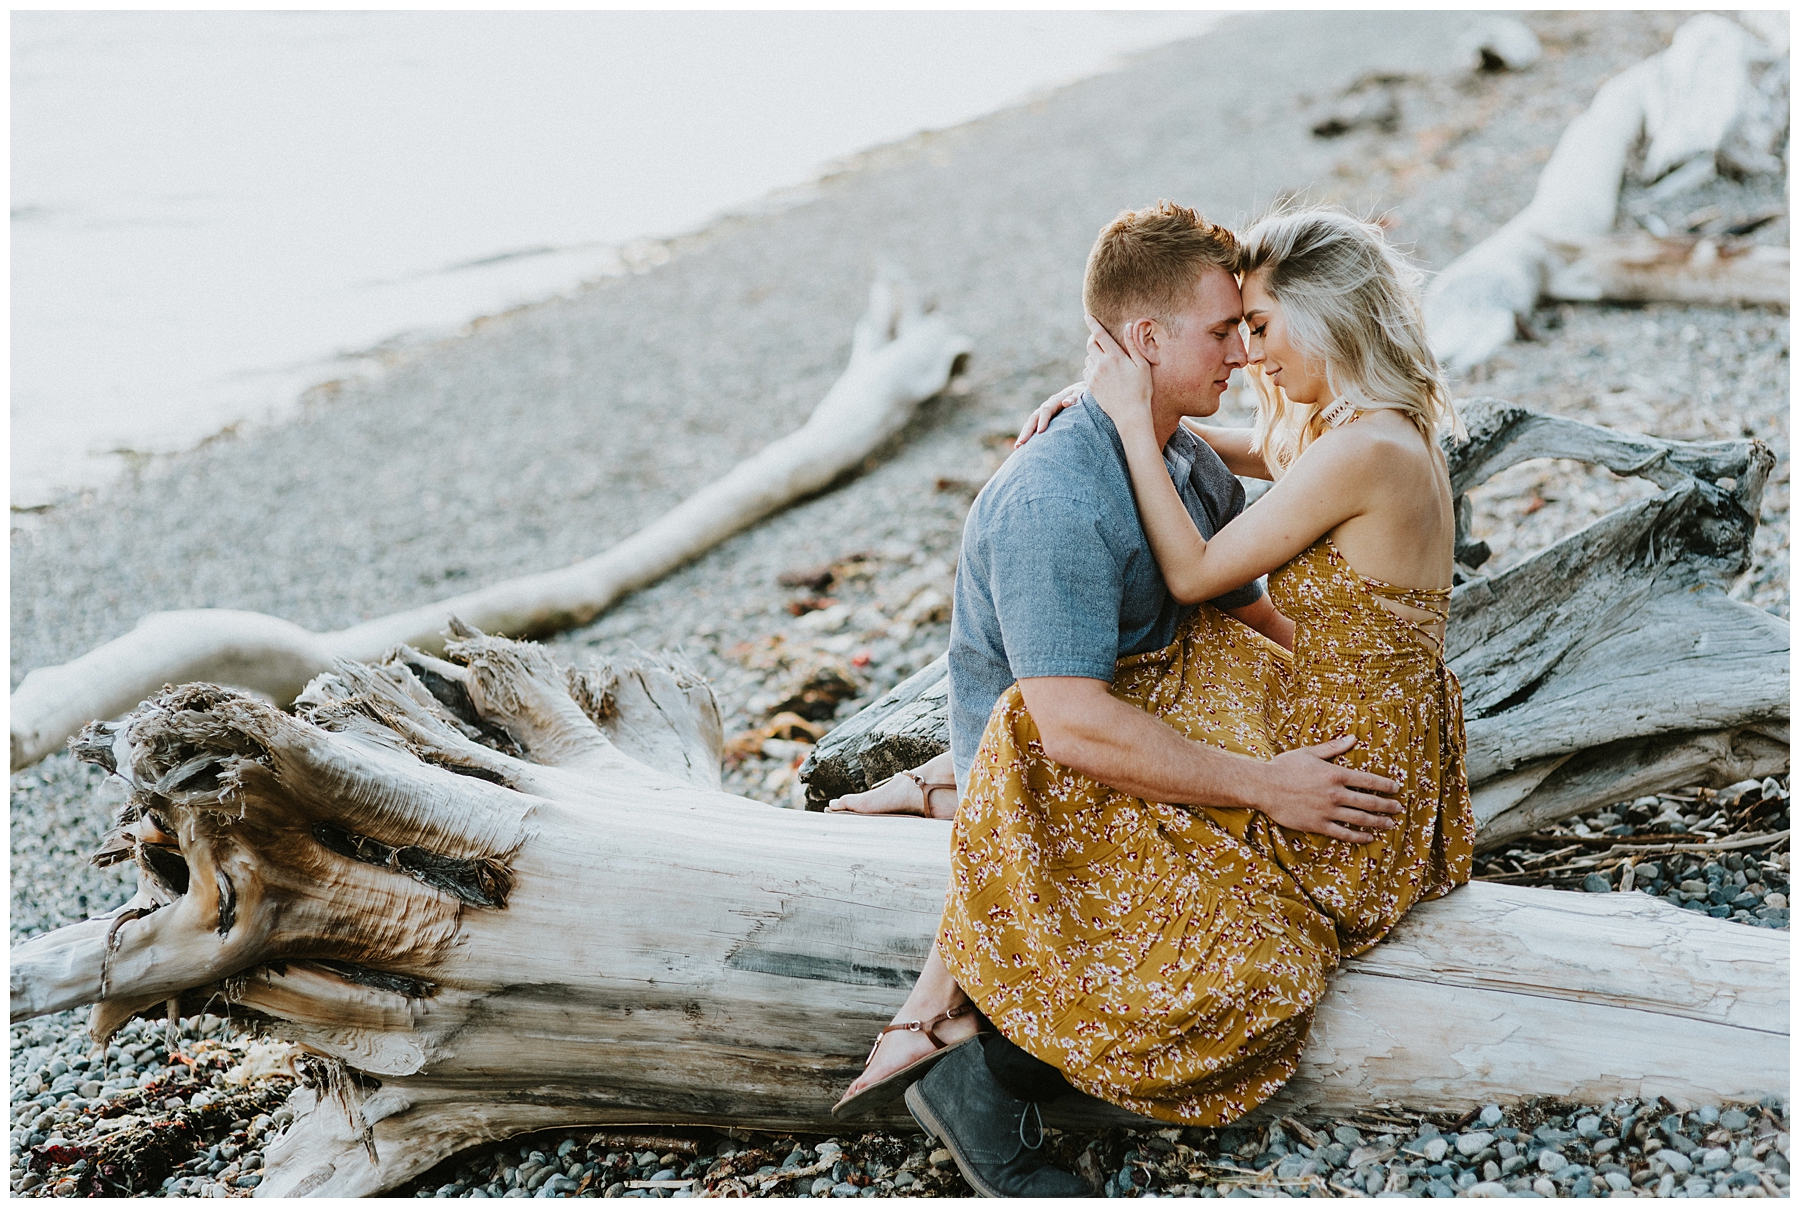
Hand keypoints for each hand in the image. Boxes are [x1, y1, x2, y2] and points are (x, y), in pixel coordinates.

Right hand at [1015, 380, 1086, 447]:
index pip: (1046, 410)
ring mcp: (1043, 414)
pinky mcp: (1043, 421)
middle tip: (1022, 443)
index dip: (1043, 420)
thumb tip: (1066, 403)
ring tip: (1017, 447)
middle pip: (1034, 418)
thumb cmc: (1082, 395)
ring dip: (1024, 434)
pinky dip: (1028, 436)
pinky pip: (1033, 428)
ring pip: (1030, 423)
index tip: (1040, 432)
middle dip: (1027, 430)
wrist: (1078, 394)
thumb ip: (1074, 398)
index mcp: (1055, 401)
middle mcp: (1046, 407)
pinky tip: (1022, 447)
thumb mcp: (1080, 394)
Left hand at [1084, 316, 1153, 437]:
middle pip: (1090, 344)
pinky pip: (1087, 371)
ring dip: (1094, 355)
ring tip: (1107, 362)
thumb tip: (1128, 325)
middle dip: (1094, 339)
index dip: (1092, 323)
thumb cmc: (1141, 389)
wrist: (1130, 414)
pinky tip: (1103, 374)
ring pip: (1088, 358)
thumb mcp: (1142, 366)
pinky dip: (1092, 368)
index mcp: (1115, 356)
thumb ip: (1133, 345)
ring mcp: (1094, 376)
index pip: (1100, 334)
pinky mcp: (1091, 386)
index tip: (1087, 316)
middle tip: (1101, 340)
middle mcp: (1101, 364)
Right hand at [1252, 736, 1401, 843]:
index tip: (1396, 788)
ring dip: (1378, 822)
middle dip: (1387, 805)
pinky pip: (1343, 833)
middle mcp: (1335, 794)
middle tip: (1399, 808)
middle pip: (1369, 802)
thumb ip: (1334, 748)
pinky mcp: (1318, 825)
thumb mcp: (1310, 753)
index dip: (1386, 785)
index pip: (1369, 781)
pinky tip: (1368, 838)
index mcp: (1335, 774)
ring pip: (1360, 819)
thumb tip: (1353, 738)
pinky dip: (1358, 837)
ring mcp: (1327, 811)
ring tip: (1389, 824)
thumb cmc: (1284, 766)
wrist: (1263, 786)